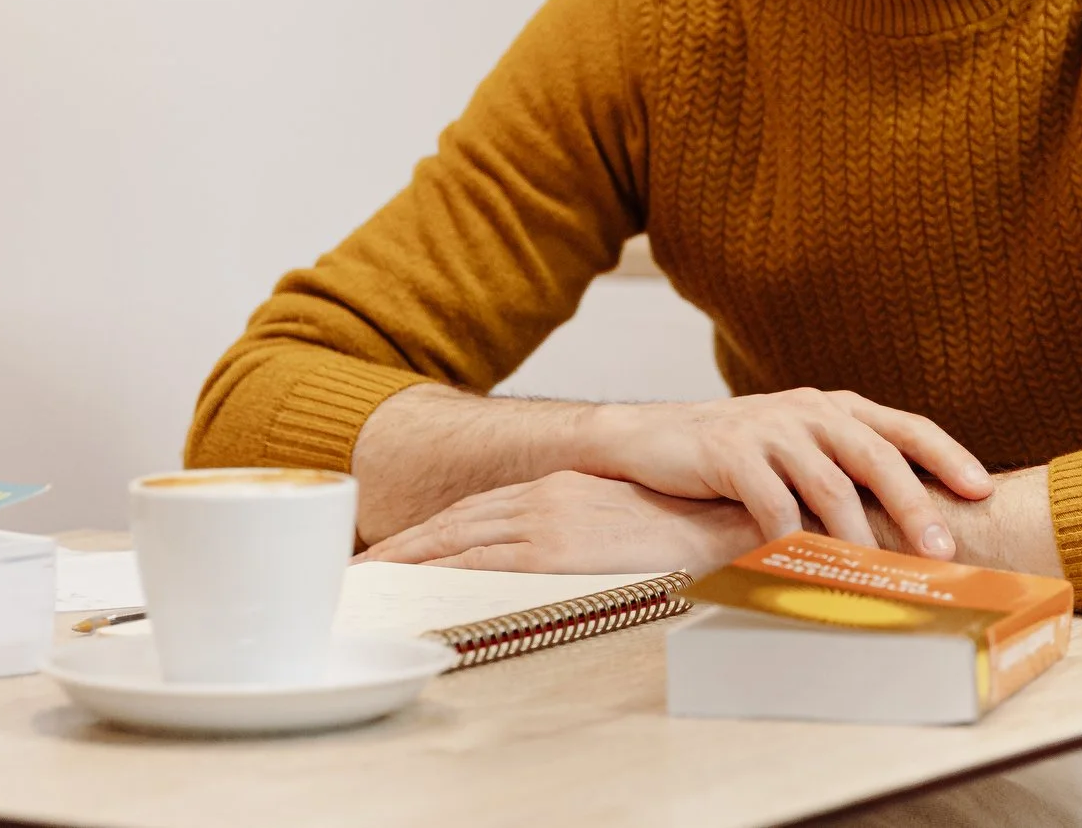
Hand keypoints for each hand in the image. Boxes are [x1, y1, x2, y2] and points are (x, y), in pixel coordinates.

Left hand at [361, 471, 766, 573]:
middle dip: (402, 546)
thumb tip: (560, 563)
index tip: (395, 551)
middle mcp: (542, 499)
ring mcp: (544, 523)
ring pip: (452, 541)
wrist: (723, 521)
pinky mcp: (551, 551)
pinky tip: (405, 589)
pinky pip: (475, 565)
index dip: (431, 533)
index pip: (477, 513)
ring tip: (363, 581)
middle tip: (358, 568)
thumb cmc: (685, 530)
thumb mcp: (621, 523)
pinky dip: (433, 576)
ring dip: (403, 561)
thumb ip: (583, 536)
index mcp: (558, 490)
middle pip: (453, 524)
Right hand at [579, 388, 991, 558]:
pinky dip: (790, 537)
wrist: (653, 439)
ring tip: (876, 574)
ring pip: (828, 483)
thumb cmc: (738, 456)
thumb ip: (846, 468)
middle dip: (912, 504)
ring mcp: (770, 428)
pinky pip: (771, 501)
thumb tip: (914, 521)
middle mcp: (810, 411)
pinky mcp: (730, 452)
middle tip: (940, 549)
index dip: (948, 455)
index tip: (983, 489)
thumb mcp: (799, 449)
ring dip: (856, 535)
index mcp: (836, 408)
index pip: (905, 427)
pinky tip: (802, 566)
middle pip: (875, 454)